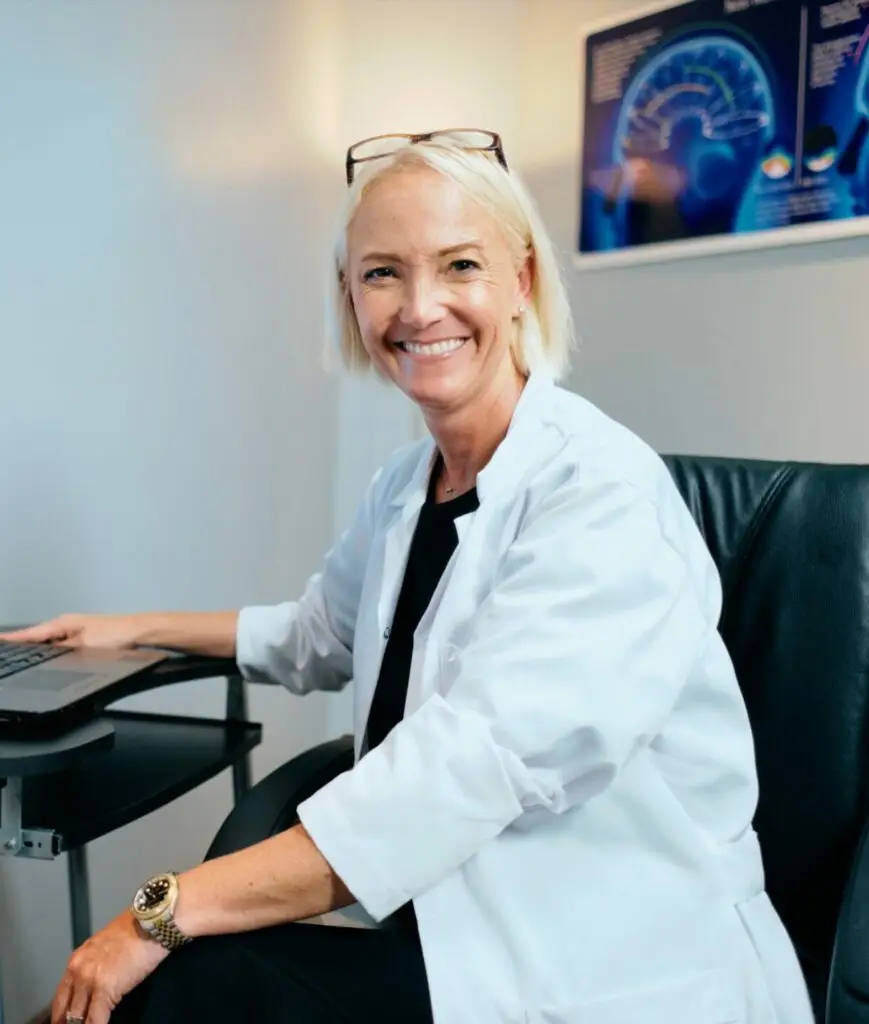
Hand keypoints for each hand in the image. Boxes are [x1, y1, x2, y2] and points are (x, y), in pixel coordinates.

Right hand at [0, 613, 144, 648]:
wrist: (141, 633)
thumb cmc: (117, 634)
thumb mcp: (83, 646)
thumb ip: (61, 651)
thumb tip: (45, 656)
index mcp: (63, 623)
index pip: (30, 633)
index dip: (12, 639)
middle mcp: (68, 626)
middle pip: (38, 638)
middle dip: (22, 645)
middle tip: (6, 651)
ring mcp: (77, 633)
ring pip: (51, 644)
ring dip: (39, 651)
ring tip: (21, 658)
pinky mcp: (86, 641)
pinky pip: (62, 648)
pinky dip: (54, 653)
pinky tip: (51, 660)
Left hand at [51, 910, 167, 1023]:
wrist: (151, 921)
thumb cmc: (135, 929)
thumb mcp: (105, 945)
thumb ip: (95, 965)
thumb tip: (96, 986)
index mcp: (77, 960)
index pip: (61, 997)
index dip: (62, 1015)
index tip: (66, 1023)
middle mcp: (78, 970)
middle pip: (65, 1010)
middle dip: (69, 1023)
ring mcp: (89, 981)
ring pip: (76, 1018)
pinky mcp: (105, 990)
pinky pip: (95, 1020)